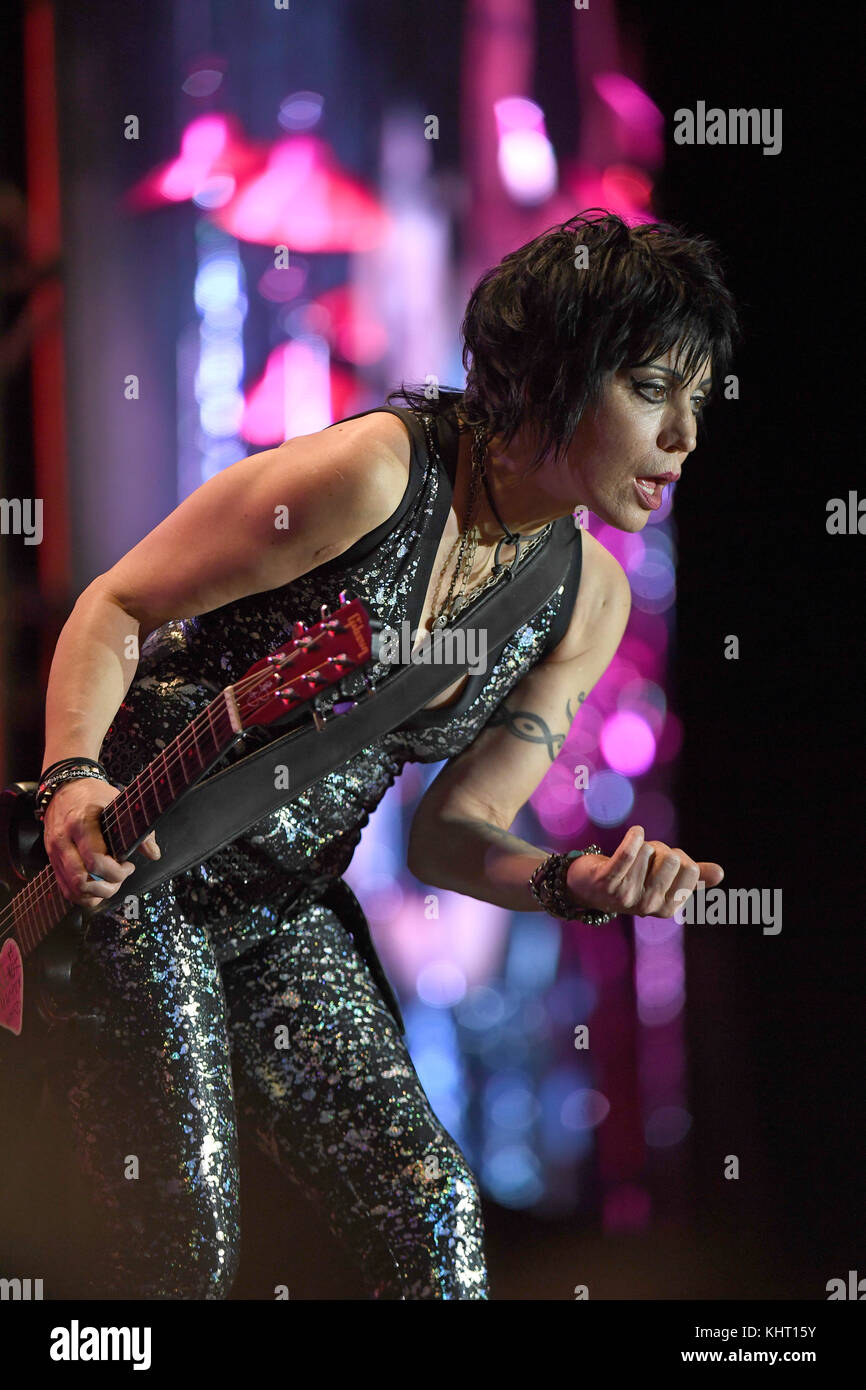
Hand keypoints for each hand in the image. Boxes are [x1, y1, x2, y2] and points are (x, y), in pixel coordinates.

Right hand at [42, 777, 160, 908]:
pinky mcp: (52, 860)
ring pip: (72, 889)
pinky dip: (82, 895)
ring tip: (110, 883)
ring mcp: (54, 852)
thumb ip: (138, 830)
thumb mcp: (118, 804)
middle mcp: (63, 840)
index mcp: (81, 823)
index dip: (116, 873)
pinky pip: (65, 888)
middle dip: (107, 887)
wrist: (65, 787)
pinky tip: (97, 886)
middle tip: (120, 877)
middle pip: (82, 880)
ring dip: (95, 894)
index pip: (96, 861)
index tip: (128, 866)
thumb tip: (153, 853)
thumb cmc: (93, 795)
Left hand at [565, 824, 723, 919]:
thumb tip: (721, 873)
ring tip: (628, 857)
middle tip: (644, 857)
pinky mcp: (606, 881)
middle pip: (671, 858)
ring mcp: (626, 895)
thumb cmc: (631, 879)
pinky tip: (637, 831)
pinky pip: (627, 854)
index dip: (678, 858)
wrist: (587, 887)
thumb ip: (692, 876)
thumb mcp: (663, 880)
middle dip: (660, 849)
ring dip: (640, 845)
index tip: (662, 863)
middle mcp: (648, 905)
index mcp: (667, 908)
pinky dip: (634, 838)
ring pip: (649, 850)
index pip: (689, 869)